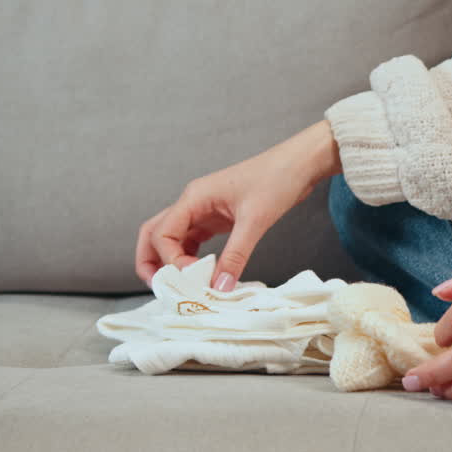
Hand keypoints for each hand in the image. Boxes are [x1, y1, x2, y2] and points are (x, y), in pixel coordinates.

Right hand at [134, 121, 337, 289]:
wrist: (299, 164)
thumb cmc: (277, 179)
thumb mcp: (255, 220)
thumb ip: (236, 255)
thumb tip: (219, 287)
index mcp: (194, 197)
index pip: (162, 233)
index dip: (170, 260)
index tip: (192, 278)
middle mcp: (193, 203)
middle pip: (155, 233)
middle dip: (152, 261)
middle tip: (162, 287)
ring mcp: (203, 210)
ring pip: (173, 239)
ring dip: (171, 262)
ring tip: (181, 288)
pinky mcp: (217, 218)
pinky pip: (194, 241)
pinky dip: (191, 258)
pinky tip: (201, 275)